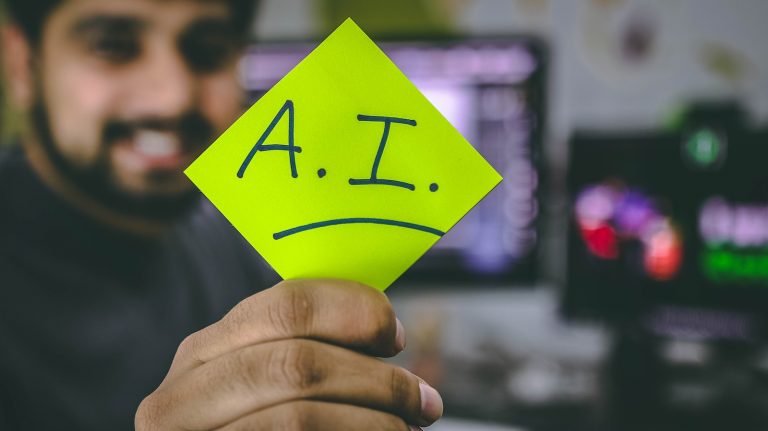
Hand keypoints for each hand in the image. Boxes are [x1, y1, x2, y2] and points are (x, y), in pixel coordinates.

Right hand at [135, 279, 442, 429]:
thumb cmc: (258, 426)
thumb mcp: (260, 388)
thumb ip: (298, 352)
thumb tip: (384, 329)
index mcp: (202, 356)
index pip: (284, 305)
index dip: (353, 312)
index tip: (394, 335)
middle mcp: (179, 399)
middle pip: (296, 363)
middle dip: (376, 379)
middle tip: (424, 400)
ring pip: (299, 416)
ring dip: (374, 421)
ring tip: (406, 428)